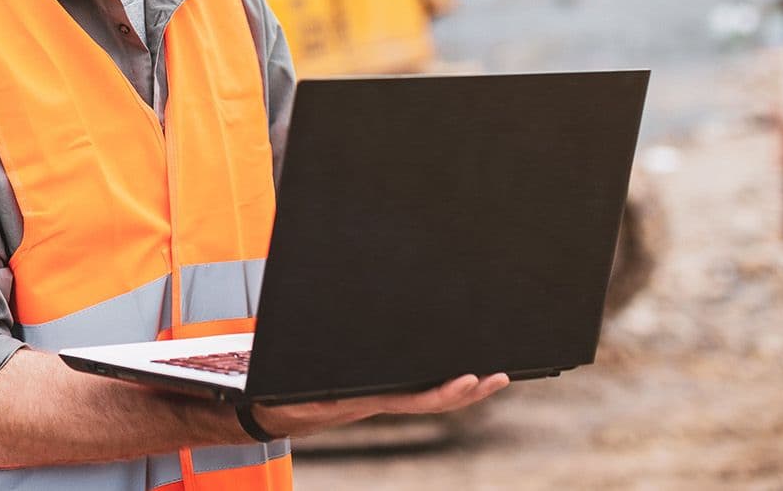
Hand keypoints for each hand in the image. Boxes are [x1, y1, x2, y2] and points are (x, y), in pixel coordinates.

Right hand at [252, 372, 509, 439]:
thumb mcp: (295, 396)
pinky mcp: (386, 388)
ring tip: (497, 375)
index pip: (416, 399)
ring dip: (468, 389)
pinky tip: (464, 370)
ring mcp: (389, 395)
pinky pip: (423, 387)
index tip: (469, 379)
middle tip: (499, 376)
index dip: (445, 392)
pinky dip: (447, 381)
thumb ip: (309, 396)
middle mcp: (386, 400)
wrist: (282, 412)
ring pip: (435, 396)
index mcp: (370, 401)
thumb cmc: (289, 399)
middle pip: (438, 400)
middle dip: (471, 391)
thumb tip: (317, 398)